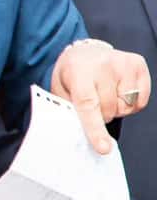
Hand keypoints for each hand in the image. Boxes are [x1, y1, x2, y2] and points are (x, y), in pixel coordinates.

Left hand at [50, 40, 149, 154]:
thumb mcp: (60, 90)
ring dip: (116, 108)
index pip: (88, 104)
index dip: (95, 129)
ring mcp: (123, 63)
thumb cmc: (71, 74)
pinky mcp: (138, 65)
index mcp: (79, 71)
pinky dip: (129, 103)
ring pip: (126, 107)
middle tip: (91, 101)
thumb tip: (81, 138)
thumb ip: (69, 111)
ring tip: (104, 93)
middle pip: (109, 110)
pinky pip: (140, 102)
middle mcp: (104, 64)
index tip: (104, 148)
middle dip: (100, 115)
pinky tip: (117, 90)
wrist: (84, 52)